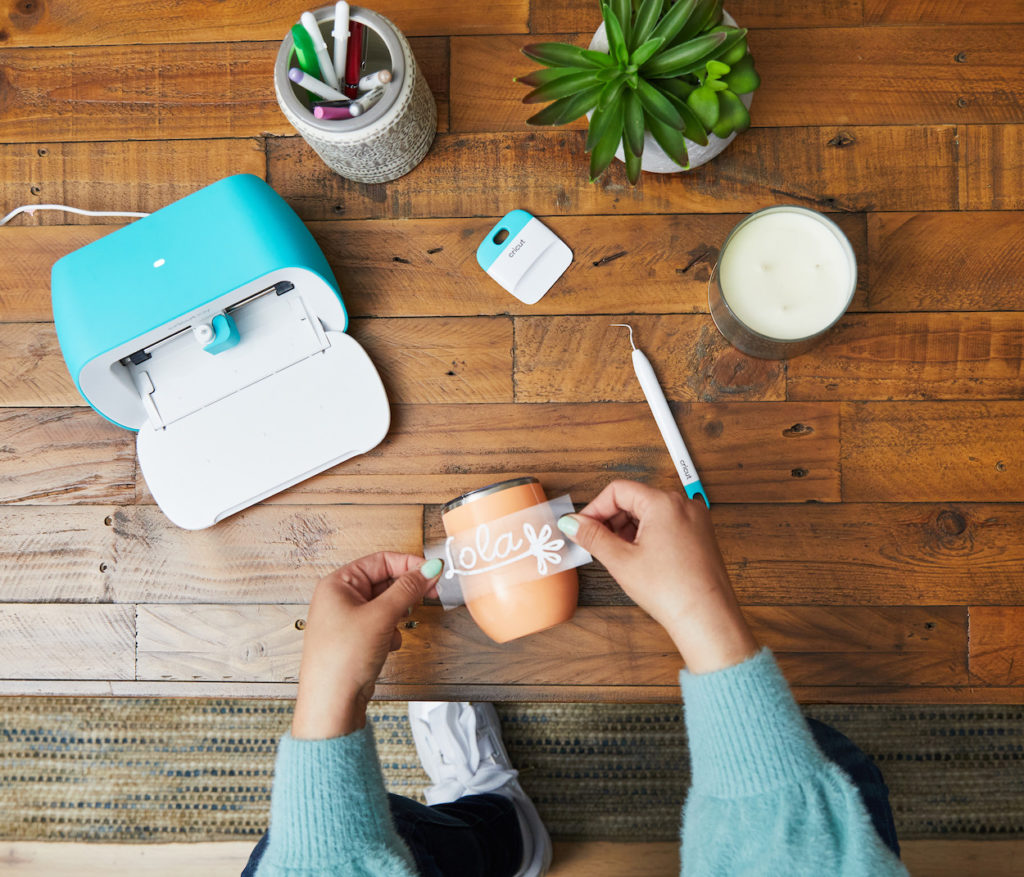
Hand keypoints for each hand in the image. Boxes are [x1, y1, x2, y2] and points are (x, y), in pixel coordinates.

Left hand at [291, 552, 442, 739]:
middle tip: (430, 595)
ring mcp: (347, 619)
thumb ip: (408, 589)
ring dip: (398, 615)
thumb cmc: (342, 659)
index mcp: (337, 583)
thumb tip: (429, 568)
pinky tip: (387, 646)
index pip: (381, 560)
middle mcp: (339, 598)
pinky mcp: (355, 639)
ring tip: (396, 627)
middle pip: (384, 581)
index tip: (433, 572)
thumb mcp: (381, 616)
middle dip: (405, 592)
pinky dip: (391, 632)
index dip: (409, 564)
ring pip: (385, 604)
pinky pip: (382, 624)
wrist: (331, 704)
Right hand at [557, 480, 757, 673]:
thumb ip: (592, 536)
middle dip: (611, 519)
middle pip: (635, 499)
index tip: (582, 528)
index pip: (618, 490)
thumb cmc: (671, 590)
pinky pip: (666, 525)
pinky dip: (647, 535)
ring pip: (650, 513)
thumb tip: (572, 523)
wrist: (706, 618)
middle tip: (596, 543)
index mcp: (664, 503)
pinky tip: (639, 558)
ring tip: (618, 555)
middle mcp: (683, 505)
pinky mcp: (700, 536)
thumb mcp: (621, 560)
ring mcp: (695, 520)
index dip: (595, 508)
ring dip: (628, 529)